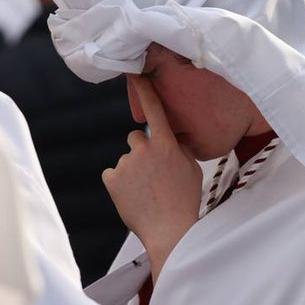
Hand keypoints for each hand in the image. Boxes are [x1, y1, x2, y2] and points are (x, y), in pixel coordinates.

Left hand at [103, 76, 202, 280]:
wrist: (170, 230)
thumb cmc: (185, 201)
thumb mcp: (192, 170)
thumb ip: (180, 149)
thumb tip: (175, 139)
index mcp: (166, 144)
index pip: (154, 110)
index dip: (144, 90)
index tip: (135, 74)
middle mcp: (144, 149)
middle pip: (136, 138)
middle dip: (141, 151)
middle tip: (151, 174)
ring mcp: (127, 163)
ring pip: (126, 160)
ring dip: (132, 171)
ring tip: (145, 192)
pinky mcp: (112, 178)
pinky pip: (112, 174)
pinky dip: (119, 184)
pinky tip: (132, 197)